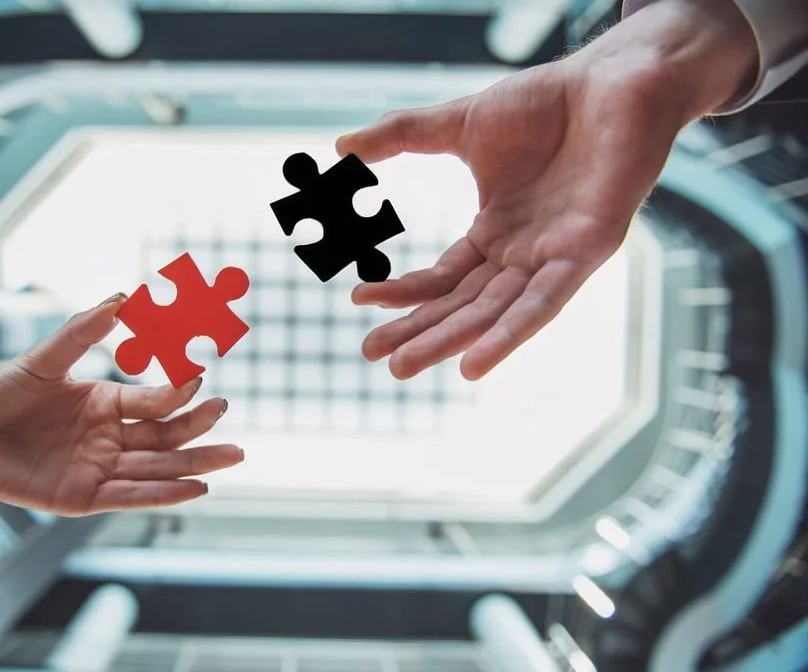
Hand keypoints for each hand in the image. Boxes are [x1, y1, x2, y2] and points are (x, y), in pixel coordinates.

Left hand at [0, 294, 241, 514]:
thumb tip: (122, 296)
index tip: (199, 378)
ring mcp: (98, 468)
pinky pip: (131, 495)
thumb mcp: (42, 360)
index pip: (154, 401)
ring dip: (195, 462)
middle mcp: (108, 437)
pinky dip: (164, 494)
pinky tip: (196, 488)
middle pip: (166, 436)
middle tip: (226, 415)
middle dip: (199, 428)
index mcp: (104, 403)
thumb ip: (82, 332)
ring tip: (234, 456)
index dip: (177, 392)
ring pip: (158, 467)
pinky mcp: (83, 497)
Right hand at [336, 0, 756, 379]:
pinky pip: (545, 302)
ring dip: (451, 342)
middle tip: (373, 356)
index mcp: (496, 232)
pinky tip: (473, 364)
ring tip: (404, 366)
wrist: (615, 77)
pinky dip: (510, 333)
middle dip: (419, 332)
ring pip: (496, 312)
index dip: (404, 292)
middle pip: (463, 306)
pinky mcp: (588, 251)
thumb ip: (401, 137)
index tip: (358, 299)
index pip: (444, 278)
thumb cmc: (546, 102)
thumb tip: (339, 148)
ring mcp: (554, 256)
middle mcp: (523, 254)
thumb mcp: (458, 124)